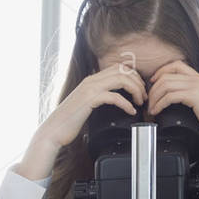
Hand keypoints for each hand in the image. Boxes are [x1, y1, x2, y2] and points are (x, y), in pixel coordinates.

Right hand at [22, 66, 146, 180]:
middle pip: (123, 71)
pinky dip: (126, 103)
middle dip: (138, 82)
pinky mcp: (89, 100)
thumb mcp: (87, 103)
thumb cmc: (70, 121)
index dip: (134, 76)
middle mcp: (91, 80)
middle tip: (144, 96)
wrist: (54, 131)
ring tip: (140, 102)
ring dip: (135, 90)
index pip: (119, 68)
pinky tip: (130, 111)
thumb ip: (99, 96)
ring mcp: (90, 89)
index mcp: (92, 79)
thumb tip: (116, 96)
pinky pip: (114, 96)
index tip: (141, 89)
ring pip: (121, 79)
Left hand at [147, 60, 198, 176]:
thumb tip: (173, 98)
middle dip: (153, 89)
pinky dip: (159, 104)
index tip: (153, 83)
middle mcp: (198, 79)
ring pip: (166, 84)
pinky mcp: (195, 96)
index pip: (176, 65)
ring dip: (154, 97)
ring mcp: (197, 86)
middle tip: (149, 102)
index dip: (161, 72)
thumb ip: (191, 96)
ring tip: (151, 109)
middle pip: (167, 75)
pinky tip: (157, 112)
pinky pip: (170, 96)